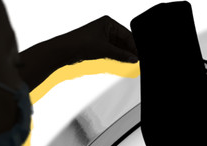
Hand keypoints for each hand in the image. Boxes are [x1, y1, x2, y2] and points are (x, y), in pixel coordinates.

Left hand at [18, 16, 138, 91]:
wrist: (65, 50)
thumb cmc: (80, 43)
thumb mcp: (105, 49)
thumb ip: (122, 55)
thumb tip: (134, 59)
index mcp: (108, 22)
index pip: (127, 35)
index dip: (134, 46)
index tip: (140, 56)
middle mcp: (106, 28)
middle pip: (124, 40)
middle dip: (130, 50)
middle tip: (138, 60)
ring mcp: (102, 36)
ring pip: (119, 46)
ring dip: (124, 54)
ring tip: (132, 62)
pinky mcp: (99, 45)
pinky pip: (113, 50)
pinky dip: (118, 56)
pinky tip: (124, 61)